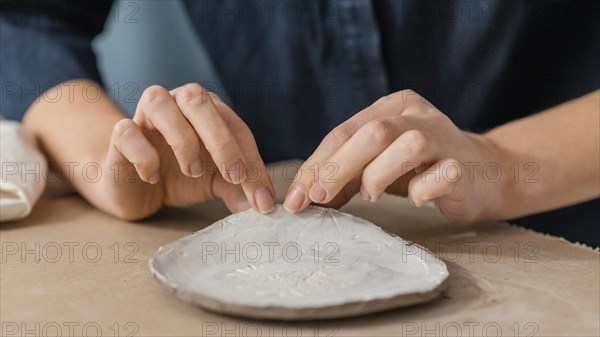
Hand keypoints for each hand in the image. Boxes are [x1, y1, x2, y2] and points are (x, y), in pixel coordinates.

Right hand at [102, 84, 274, 218]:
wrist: (136, 188)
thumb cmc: (179, 177)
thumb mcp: (215, 183)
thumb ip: (238, 189)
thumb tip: (261, 205)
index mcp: (208, 111)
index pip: (235, 126)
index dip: (251, 160)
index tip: (260, 197)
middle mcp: (177, 103)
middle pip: (198, 99)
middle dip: (221, 139)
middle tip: (233, 176)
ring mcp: (145, 115)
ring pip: (159, 102)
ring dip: (181, 138)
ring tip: (192, 171)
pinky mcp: (120, 134)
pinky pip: (127, 132)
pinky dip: (144, 155)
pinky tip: (154, 177)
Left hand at [283, 90, 508, 223]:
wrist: (485, 174)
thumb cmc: (422, 169)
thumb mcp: (377, 164)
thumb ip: (345, 175)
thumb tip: (303, 199)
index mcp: (392, 107)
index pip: (344, 132)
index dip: (317, 165)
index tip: (296, 198)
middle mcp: (417, 114)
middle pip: (372, 134)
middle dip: (337, 168)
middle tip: (318, 199)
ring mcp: (444, 137)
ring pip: (406, 145)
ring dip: (379, 174)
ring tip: (372, 195)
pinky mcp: (463, 165)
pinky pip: (440, 176)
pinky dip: (422, 191)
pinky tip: (418, 199)